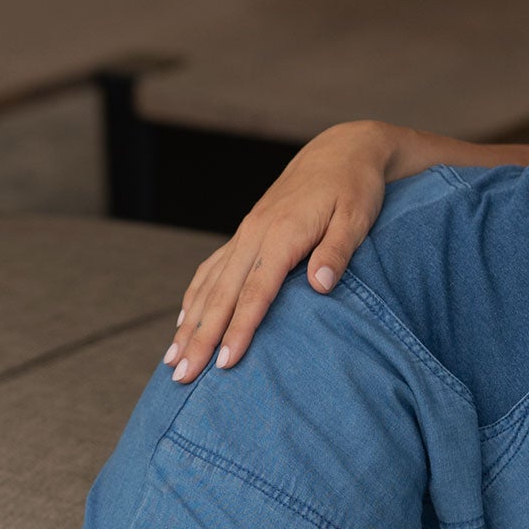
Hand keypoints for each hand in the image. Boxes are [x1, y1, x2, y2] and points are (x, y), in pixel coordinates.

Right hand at [165, 120, 401, 382]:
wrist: (341, 150)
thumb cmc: (354, 187)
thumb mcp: (356, 218)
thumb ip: (337, 252)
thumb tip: (320, 286)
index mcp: (281, 234)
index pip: (255, 292)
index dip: (239, 330)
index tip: (225, 364)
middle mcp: (254, 234)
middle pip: (221, 295)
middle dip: (200, 339)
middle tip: (183, 377)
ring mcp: (246, 233)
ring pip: (209, 285)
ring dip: (189, 324)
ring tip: (172, 361)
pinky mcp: (246, 233)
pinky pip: (211, 270)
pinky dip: (194, 298)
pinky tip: (183, 322)